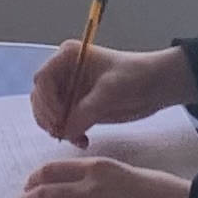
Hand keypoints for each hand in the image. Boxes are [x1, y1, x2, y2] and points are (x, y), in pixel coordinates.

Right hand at [32, 42, 197, 143]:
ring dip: (57, 128)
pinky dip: (68, 134)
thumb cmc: (136, 76)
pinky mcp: (78, 107)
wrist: (157, 85)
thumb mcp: (111, 90)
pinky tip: (83, 140)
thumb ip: (86, 109)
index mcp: (69, 57)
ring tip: (76, 138)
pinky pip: (62, 123)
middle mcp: (64, 72)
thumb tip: (65, 130)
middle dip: (48, 117)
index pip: (43, 79)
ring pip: (48, 112)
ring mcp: (70, 90)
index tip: (58, 118)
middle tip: (62, 133)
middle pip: (40, 97)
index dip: (45, 100)